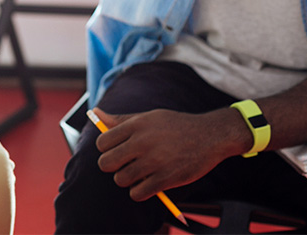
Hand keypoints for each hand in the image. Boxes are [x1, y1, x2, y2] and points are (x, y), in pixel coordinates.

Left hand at [92, 106, 241, 201]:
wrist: (209, 136)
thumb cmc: (175, 126)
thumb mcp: (148, 117)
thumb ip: (121, 120)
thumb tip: (96, 113)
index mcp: (136, 124)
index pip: (102, 142)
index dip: (105, 149)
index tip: (116, 150)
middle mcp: (142, 142)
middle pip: (107, 163)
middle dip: (111, 166)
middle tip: (122, 165)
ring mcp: (154, 161)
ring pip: (121, 179)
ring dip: (126, 180)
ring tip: (137, 174)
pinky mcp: (165, 179)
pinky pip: (138, 193)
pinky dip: (138, 191)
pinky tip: (146, 184)